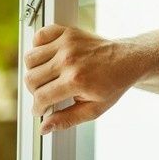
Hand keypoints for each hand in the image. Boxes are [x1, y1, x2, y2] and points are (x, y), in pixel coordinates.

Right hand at [23, 24, 141, 133]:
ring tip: (46, 77)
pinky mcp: (67, 31)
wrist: (128, 59)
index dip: (37, 108)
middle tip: (45, 94)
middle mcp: (69, 60)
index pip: (41, 97)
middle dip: (34, 92)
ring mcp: (67, 43)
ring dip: (34, 71)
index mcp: (76, 81)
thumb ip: (67, 119)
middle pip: (31, 78)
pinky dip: (38, 47)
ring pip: (30, 58)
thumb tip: (43, 128)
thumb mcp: (94, 109)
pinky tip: (47, 58)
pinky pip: (39, 36)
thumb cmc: (113, 86)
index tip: (40, 110)